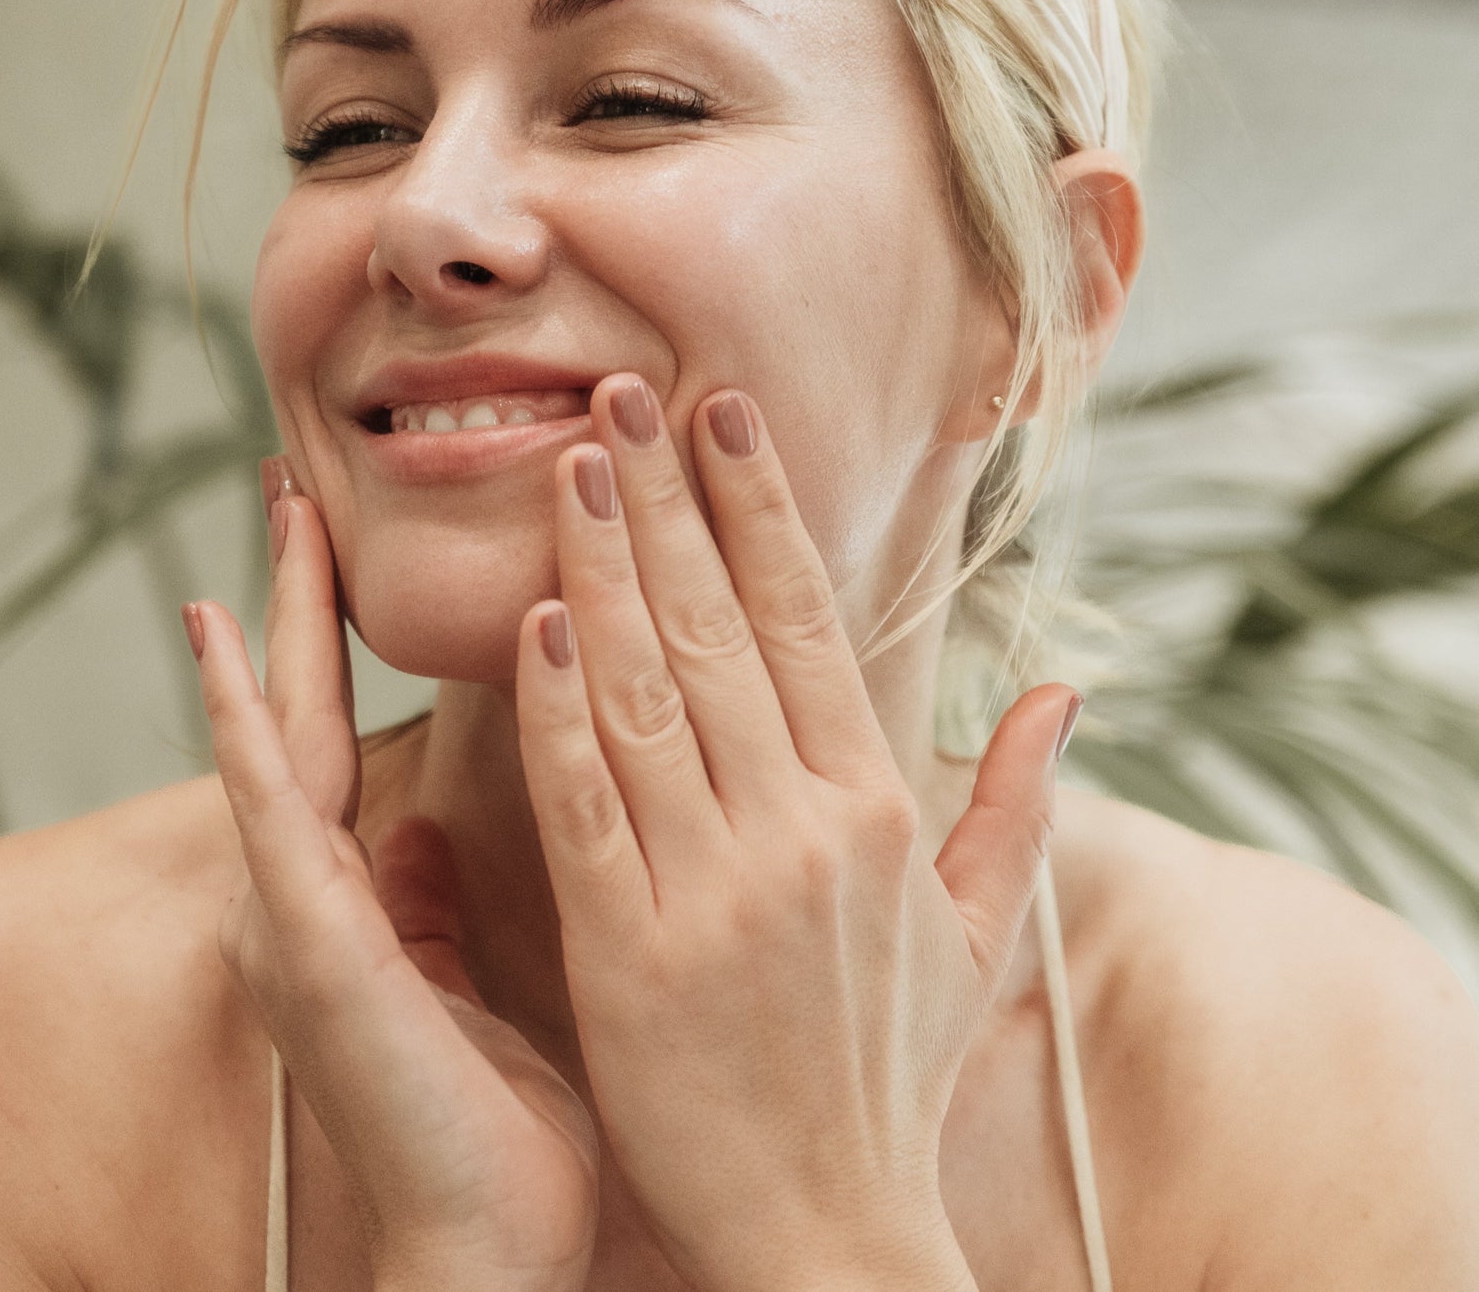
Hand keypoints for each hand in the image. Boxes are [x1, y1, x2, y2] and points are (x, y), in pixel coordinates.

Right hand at [191, 469, 599, 1291]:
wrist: (489, 1254)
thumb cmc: (494, 1131)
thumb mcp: (461, 987)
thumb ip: (424, 905)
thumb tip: (418, 833)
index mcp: (357, 900)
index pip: (344, 733)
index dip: (329, 638)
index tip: (329, 543)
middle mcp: (312, 896)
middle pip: (304, 712)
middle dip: (294, 602)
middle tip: (289, 489)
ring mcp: (301, 918)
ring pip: (281, 739)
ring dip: (270, 629)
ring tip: (268, 523)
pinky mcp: (314, 946)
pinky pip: (275, 813)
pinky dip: (243, 725)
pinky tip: (221, 650)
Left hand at [514, 378, 1076, 1291]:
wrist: (826, 1231)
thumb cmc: (889, 1073)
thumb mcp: (976, 936)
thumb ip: (1015, 803)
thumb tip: (1066, 690)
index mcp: (879, 809)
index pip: (810, 619)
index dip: (760, 508)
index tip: (722, 411)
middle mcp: (804, 828)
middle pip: (719, 627)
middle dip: (668, 498)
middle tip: (620, 391)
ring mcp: (716, 886)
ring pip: (647, 691)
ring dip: (605, 568)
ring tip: (571, 464)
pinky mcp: (631, 948)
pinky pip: (587, 802)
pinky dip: (556, 707)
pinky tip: (532, 620)